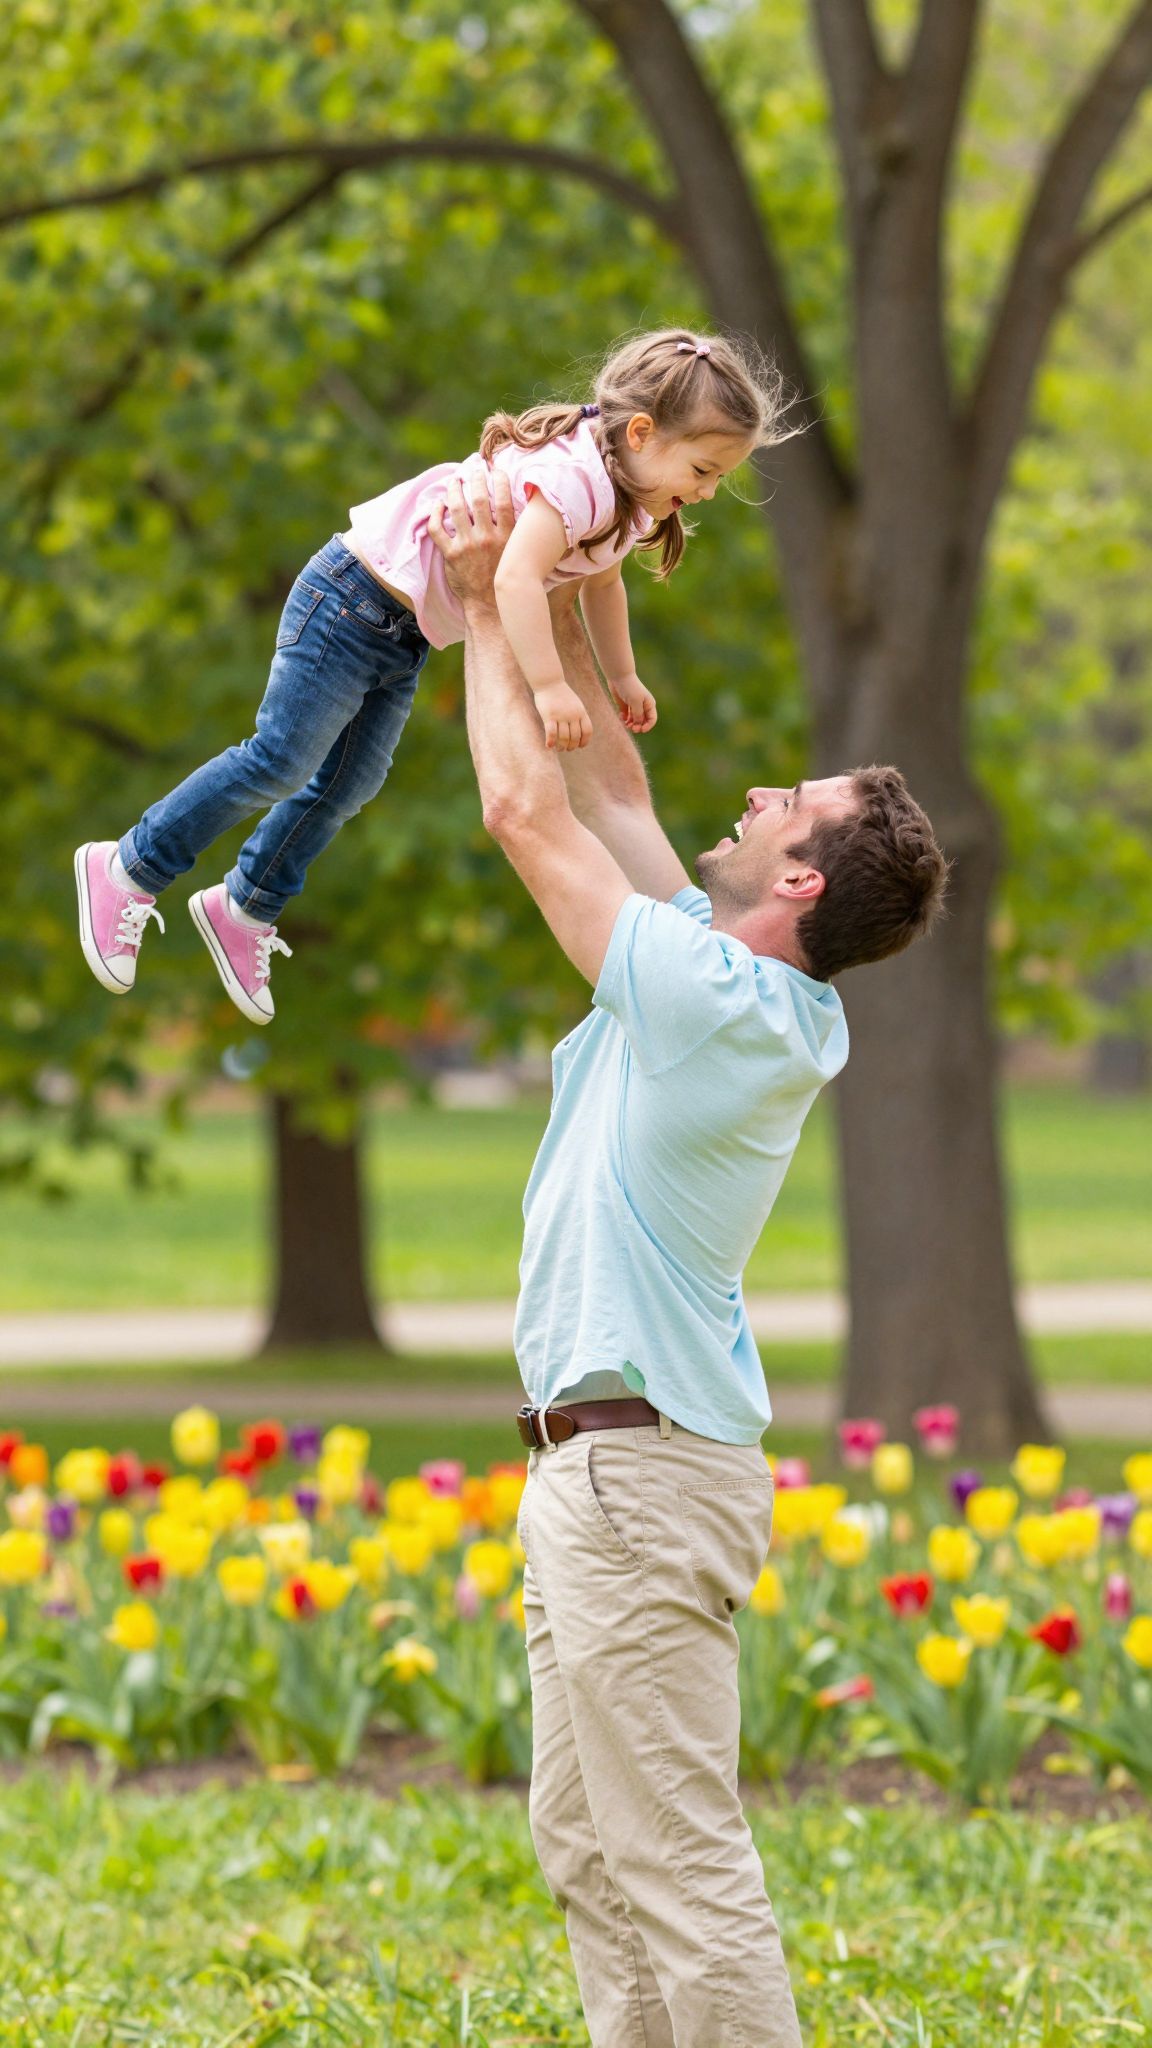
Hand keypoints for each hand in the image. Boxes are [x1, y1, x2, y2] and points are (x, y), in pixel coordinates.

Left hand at [428, 468, 514, 601]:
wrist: (491, 606)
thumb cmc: (509, 578)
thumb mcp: (522, 556)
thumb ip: (524, 534)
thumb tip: (537, 513)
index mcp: (506, 537)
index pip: (503, 499)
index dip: (499, 479)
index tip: (496, 469)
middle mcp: (486, 538)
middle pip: (478, 498)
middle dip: (475, 478)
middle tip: (474, 469)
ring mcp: (466, 546)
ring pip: (456, 508)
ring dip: (454, 490)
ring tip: (455, 481)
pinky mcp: (450, 555)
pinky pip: (436, 529)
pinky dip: (434, 513)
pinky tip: (438, 504)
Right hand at [534, 678, 593, 751]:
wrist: (549, 681)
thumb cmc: (561, 693)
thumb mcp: (575, 703)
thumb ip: (578, 715)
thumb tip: (578, 731)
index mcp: (581, 712)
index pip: (587, 731)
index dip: (585, 741)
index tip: (580, 746)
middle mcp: (573, 715)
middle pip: (575, 737)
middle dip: (571, 746)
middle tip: (567, 749)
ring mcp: (561, 715)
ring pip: (564, 738)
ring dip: (561, 747)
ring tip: (559, 749)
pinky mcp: (549, 716)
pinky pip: (551, 733)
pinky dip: (551, 741)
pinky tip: (549, 746)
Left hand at [609, 673, 657, 733]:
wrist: (619, 677)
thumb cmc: (629, 688)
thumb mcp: (635, 702)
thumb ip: (638, 714)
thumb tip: (639, 725)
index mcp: (649, 704)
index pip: (652, 719)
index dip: (647, 726)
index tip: (640, 729)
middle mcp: (643, 706)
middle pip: (643, 722)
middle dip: (638, 727)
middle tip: (631, 728)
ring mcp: (634, 706)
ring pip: (634, 721)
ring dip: (630, 725)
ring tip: (625, 724)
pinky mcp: (625, 705)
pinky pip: (627, 717)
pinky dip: (624, 719)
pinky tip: (621, 716)